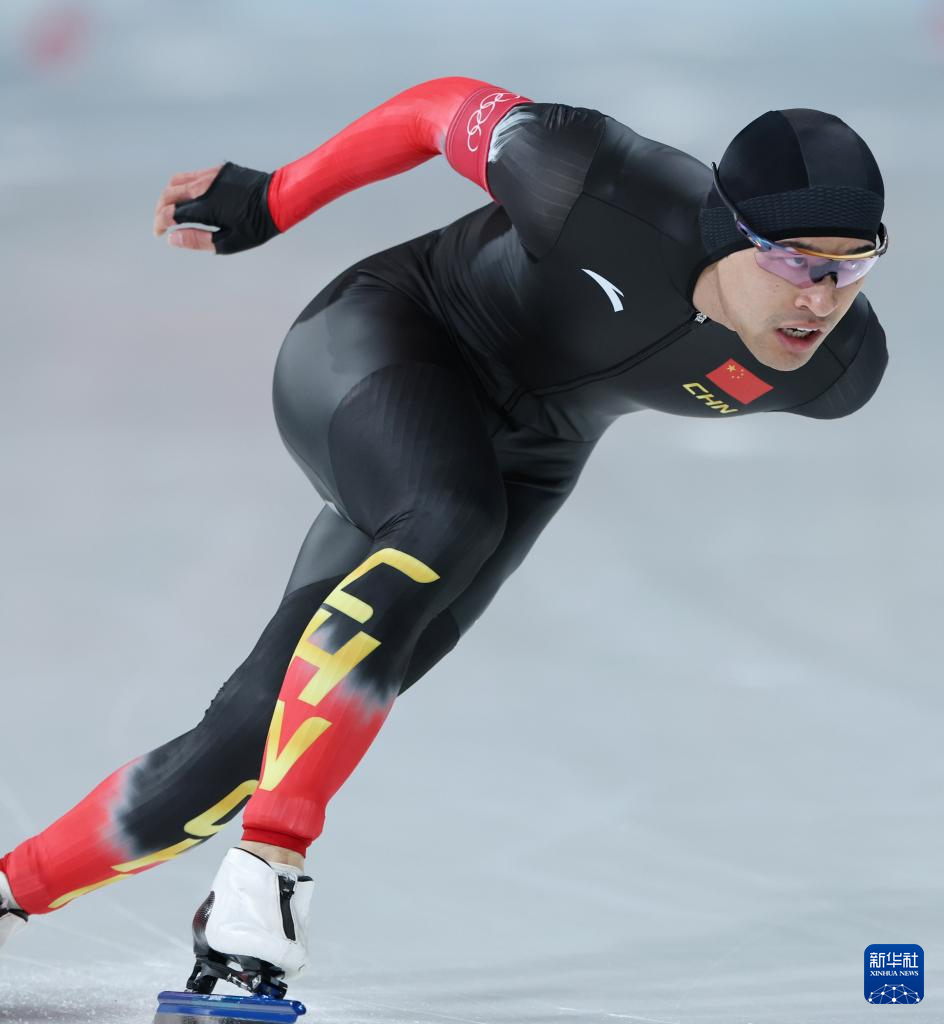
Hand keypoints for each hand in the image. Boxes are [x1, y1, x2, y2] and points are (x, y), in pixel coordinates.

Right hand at [153, 162, 279, 253]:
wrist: (281, 198)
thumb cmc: (258, 224)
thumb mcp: (229, 242)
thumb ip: (198, 240)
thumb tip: (173, 239)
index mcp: (205, 206)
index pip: (171, 213)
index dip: (161, 224)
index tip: (160, 233)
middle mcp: (204, 187)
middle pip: (169, 194)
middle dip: (160, 209)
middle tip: (162, 223)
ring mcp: (211, 175)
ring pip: (178, 181)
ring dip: (169, 195)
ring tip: (171, 209)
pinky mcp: (220, 170)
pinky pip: (193, 174)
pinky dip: (184, 186)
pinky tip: (190, 197)